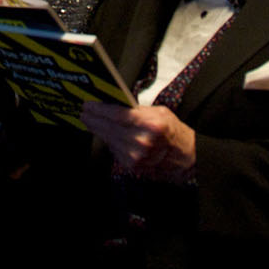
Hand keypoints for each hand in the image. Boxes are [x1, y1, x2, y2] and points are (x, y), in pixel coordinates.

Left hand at [80, 101, 197, 181]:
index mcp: (150, 125)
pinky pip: (114, 149)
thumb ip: (136, 109)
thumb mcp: (158, 112)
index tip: (88, 104)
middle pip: (110, 128)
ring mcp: (136, 156)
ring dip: (97, 129)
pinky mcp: (132, 165)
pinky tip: (103, 132)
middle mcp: (142, 142)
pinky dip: (108, 140)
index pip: (118, 115)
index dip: (100, 109)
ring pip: (109, 139)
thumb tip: (113, 103)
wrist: (185, 156)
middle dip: (94, 119)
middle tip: (84, 111)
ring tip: (89, 120)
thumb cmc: (172, 130)